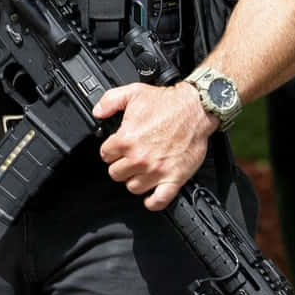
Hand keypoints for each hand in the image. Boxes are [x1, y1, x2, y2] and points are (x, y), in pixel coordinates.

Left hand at [93, 81, 217, 209]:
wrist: (196, 109)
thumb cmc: (168, 102)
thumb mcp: (133, 92)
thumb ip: (110, 101)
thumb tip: (97, 112)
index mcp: (127, 139)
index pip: (105, 154)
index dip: (110, 149)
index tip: (117, 146)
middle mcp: (139, 158)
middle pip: (116, 173)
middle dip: (120, 164)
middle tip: (128, 156)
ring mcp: (156, 170)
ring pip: (133, 187)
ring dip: (134, 179)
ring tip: (140, 169)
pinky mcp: (174, 178)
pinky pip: (158, 201)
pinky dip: (152, 201)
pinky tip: (151, 194)